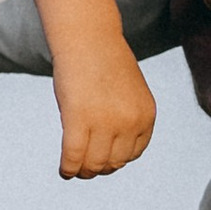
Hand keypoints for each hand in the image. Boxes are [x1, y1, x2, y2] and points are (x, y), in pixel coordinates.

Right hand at [52, 50, 155, 179]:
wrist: (88, 37)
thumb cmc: (104, 63)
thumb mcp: (127, 93)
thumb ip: (125, 119)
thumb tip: (108, 153)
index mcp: (146, 116)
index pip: (133, 153)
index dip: (116, 160)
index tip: (104, 161)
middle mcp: (130, 122)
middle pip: (114, 162)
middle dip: (99, 168)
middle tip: (86, 170)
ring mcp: (105, 122)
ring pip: (95, 163)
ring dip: (84, 172)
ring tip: (75, 171)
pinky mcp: (79, 118)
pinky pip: (74, 155)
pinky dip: (68, 168)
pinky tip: (64, 171)